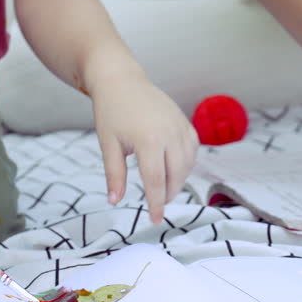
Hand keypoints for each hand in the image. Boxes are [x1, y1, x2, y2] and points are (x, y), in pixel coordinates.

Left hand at [90, 75, 198, 223]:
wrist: (122, 81)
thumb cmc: (111, 112)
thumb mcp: (108, 145)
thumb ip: (114, 175)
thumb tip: (115, 201)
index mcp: (149, 141)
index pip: (156, 181)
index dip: (156, 204)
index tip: (155, 220)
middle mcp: (170, 134)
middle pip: (176, 176)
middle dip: (168, 194)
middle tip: (156, 204)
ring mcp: (181, 127)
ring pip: (188, 165)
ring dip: (178, 181)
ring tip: (163, 189)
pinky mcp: (186, 124)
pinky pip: (192, 151)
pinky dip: (185, 164)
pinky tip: (173, 169)